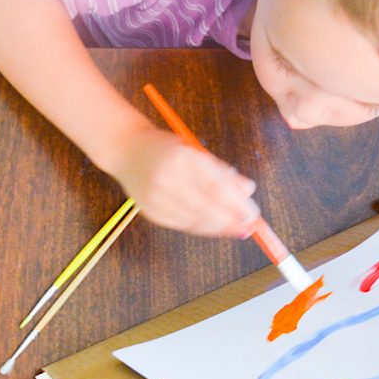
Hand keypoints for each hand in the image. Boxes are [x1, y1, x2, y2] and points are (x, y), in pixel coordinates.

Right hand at [109, 128, 260, 236]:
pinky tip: (214, 227)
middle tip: (248, 226)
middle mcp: (167, 178)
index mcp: (182, 157)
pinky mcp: (150, 211)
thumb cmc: (165, 149)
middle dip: (230, 220)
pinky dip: (201, 227)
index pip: (215, 185)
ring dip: (218, 227)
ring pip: (195, 220)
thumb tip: (248, 190)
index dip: (236, 204)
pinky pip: (182, 225)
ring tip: (235, 229)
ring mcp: (156, 197)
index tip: (252, 213)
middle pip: (206, 207)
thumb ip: (222, 171)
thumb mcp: (196, 152)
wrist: (126, 150)